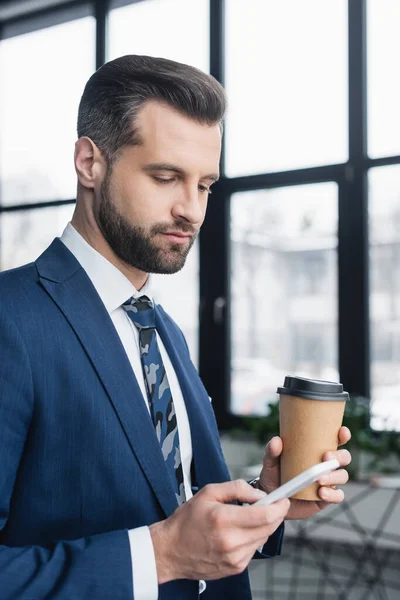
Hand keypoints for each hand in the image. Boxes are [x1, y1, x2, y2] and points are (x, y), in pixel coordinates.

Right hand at [149, 479, 289, 582]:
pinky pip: (254, 549)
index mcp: (223, 520)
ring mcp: (234, 558)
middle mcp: (231, 542)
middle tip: (271, 504)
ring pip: (264, 538)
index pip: (265, 515)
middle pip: (269, 528)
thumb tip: (259, 494)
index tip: (283, 499)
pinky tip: (238, 532)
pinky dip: (253, 538)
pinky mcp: (236, 568)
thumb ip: (237, 488)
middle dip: (275, 514)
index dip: (279, 506)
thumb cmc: (186, 520)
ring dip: (263, 526)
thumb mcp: (209, 492)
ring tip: (247, 517)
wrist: (171, 550)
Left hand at [258, 426, 351, 519]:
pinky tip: (321, 493)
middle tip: (325, 457)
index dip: (342, 435)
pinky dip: (332, 494)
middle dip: (339, 456)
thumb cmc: (274, 477)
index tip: (342, 432)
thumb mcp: (271, 463)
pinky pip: (338, 496)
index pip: (335, 440)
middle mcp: (326, 465)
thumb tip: (276, 440)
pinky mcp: (327, 498)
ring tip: (319, 480)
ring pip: (343, 476)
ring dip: (334, 476)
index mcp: (316, 451)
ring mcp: (328, 482)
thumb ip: (272, 451)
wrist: (273, 501)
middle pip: (344, 458)